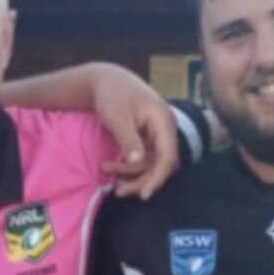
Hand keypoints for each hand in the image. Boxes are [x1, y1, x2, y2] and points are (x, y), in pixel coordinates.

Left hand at [89, 65, 178, 198]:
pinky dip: (130, 165)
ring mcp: (157, 133)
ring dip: (131, 172)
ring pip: (151, 162)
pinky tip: (113, 168)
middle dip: (141, 179)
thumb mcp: (117, 117)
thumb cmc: (112, 95)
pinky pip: (144, 157)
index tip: (143, 194)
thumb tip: (138, 161)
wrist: (106, 80)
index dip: (158, 177)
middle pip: (161, 163)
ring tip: (106, 170)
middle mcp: (165, 128)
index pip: (168, 156)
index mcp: (163, 121)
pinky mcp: (148, 137)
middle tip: (118, 192)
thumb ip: (129, 139)